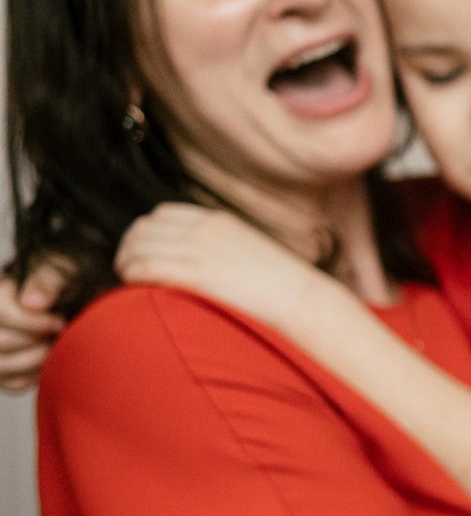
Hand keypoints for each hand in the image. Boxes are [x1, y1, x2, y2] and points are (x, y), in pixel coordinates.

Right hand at [0, 258, 65, 391]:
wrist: (74, 296)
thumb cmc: (67, 279)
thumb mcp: (62, 269)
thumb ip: (48, 280)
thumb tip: (33, 303)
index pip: (1, 313)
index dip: (31, 323)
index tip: (59, 323)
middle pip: (0, 342)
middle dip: (35, 343)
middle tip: (60, 337)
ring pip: (1, 366)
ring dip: (35, 361)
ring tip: (54, 348)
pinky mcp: (2, 370)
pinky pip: (13, 383)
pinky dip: (34, 376)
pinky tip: (48, 361)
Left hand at [117, 203, 324, 328]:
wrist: (300, 299)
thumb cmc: (278, 286)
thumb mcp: (246, 251)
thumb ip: (218, 247)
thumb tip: (196, 259)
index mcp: (216, 220)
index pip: (161, 215)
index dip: (144, 234)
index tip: (142, 253)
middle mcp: (203, 229)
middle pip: (143, 228)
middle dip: (129, 247)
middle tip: (127, 269)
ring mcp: (198, 249)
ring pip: (138, 247)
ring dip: (126, 262)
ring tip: (128, 280)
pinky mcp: (194, 272)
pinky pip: (146, 266)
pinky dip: (133, 274)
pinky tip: (133, 286)